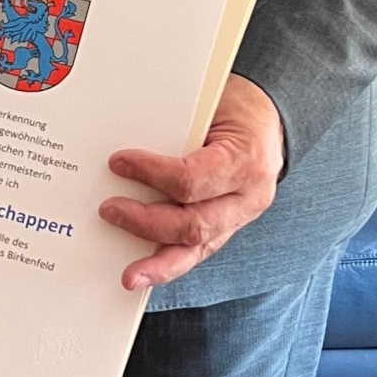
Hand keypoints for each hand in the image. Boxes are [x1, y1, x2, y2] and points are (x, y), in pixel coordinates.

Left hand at [99, 73, 284, 290]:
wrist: (267, 121)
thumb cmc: (234, 106)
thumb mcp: (211, 101)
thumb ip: (175, 122)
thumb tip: (124, 138)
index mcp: (246, 160)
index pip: (192, 179)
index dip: (151, 174)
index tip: (118, 162)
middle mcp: (249, 197)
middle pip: (194, 223)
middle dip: (147, 221)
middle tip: (109, 209)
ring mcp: (240, 218)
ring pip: (198, 249)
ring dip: (160, 263)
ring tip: (130, 275)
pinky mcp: (227, 228)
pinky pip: (198, 251)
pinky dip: (171, 264)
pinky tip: (147, 273)